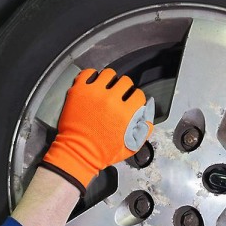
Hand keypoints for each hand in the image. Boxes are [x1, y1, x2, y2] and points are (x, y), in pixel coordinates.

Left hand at [41, 68, 153, 193]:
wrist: (78, 153)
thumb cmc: (102, 153)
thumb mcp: (130, 147)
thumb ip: (142, 132)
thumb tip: (148, 119)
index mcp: (125, 113)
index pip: (138, 94)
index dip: (137, 98)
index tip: (132, 101)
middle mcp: (111, 100)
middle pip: (126, 81)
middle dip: (125, 88)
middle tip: (120, 94)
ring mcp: (93, 93)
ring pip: (108, 73)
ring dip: (110, 80)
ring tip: (107, 88)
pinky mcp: (79, 91)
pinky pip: (88, 73)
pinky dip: (92, 76)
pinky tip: (93, 84)